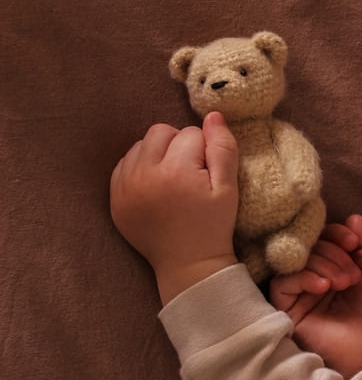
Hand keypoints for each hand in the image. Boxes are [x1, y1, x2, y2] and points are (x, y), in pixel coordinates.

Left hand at [110, 112, 239, 303]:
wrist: (187, 264)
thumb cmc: (212, 225)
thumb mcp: (228, 188)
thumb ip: (222, 148)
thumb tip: (213, 115)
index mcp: (175, 170)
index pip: (190, 133)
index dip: (205, 150)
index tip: (208, 174)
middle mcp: (144, 174)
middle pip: (160, 132)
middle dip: (178, 145)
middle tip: (190, 172)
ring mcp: (124, 186)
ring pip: (140, 145)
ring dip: (158, 154)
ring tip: (173, 179)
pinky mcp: (114, 197)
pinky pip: (125, 164)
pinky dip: (140, 168)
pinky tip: (156, 186)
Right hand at [270, 215, 361, 378]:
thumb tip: (353, 217)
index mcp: (329, 267)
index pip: (322, 237)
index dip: (335, 233)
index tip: (353, 241)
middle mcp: (310, 278)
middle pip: (308, 246)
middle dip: (333, 253)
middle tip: (352, 275)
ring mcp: (296, 294)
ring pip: (296, 261)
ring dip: (322, 265)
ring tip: (343, 283)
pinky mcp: (284, 310)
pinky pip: (282, 282)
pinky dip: (304, 277)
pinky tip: (323, 287)